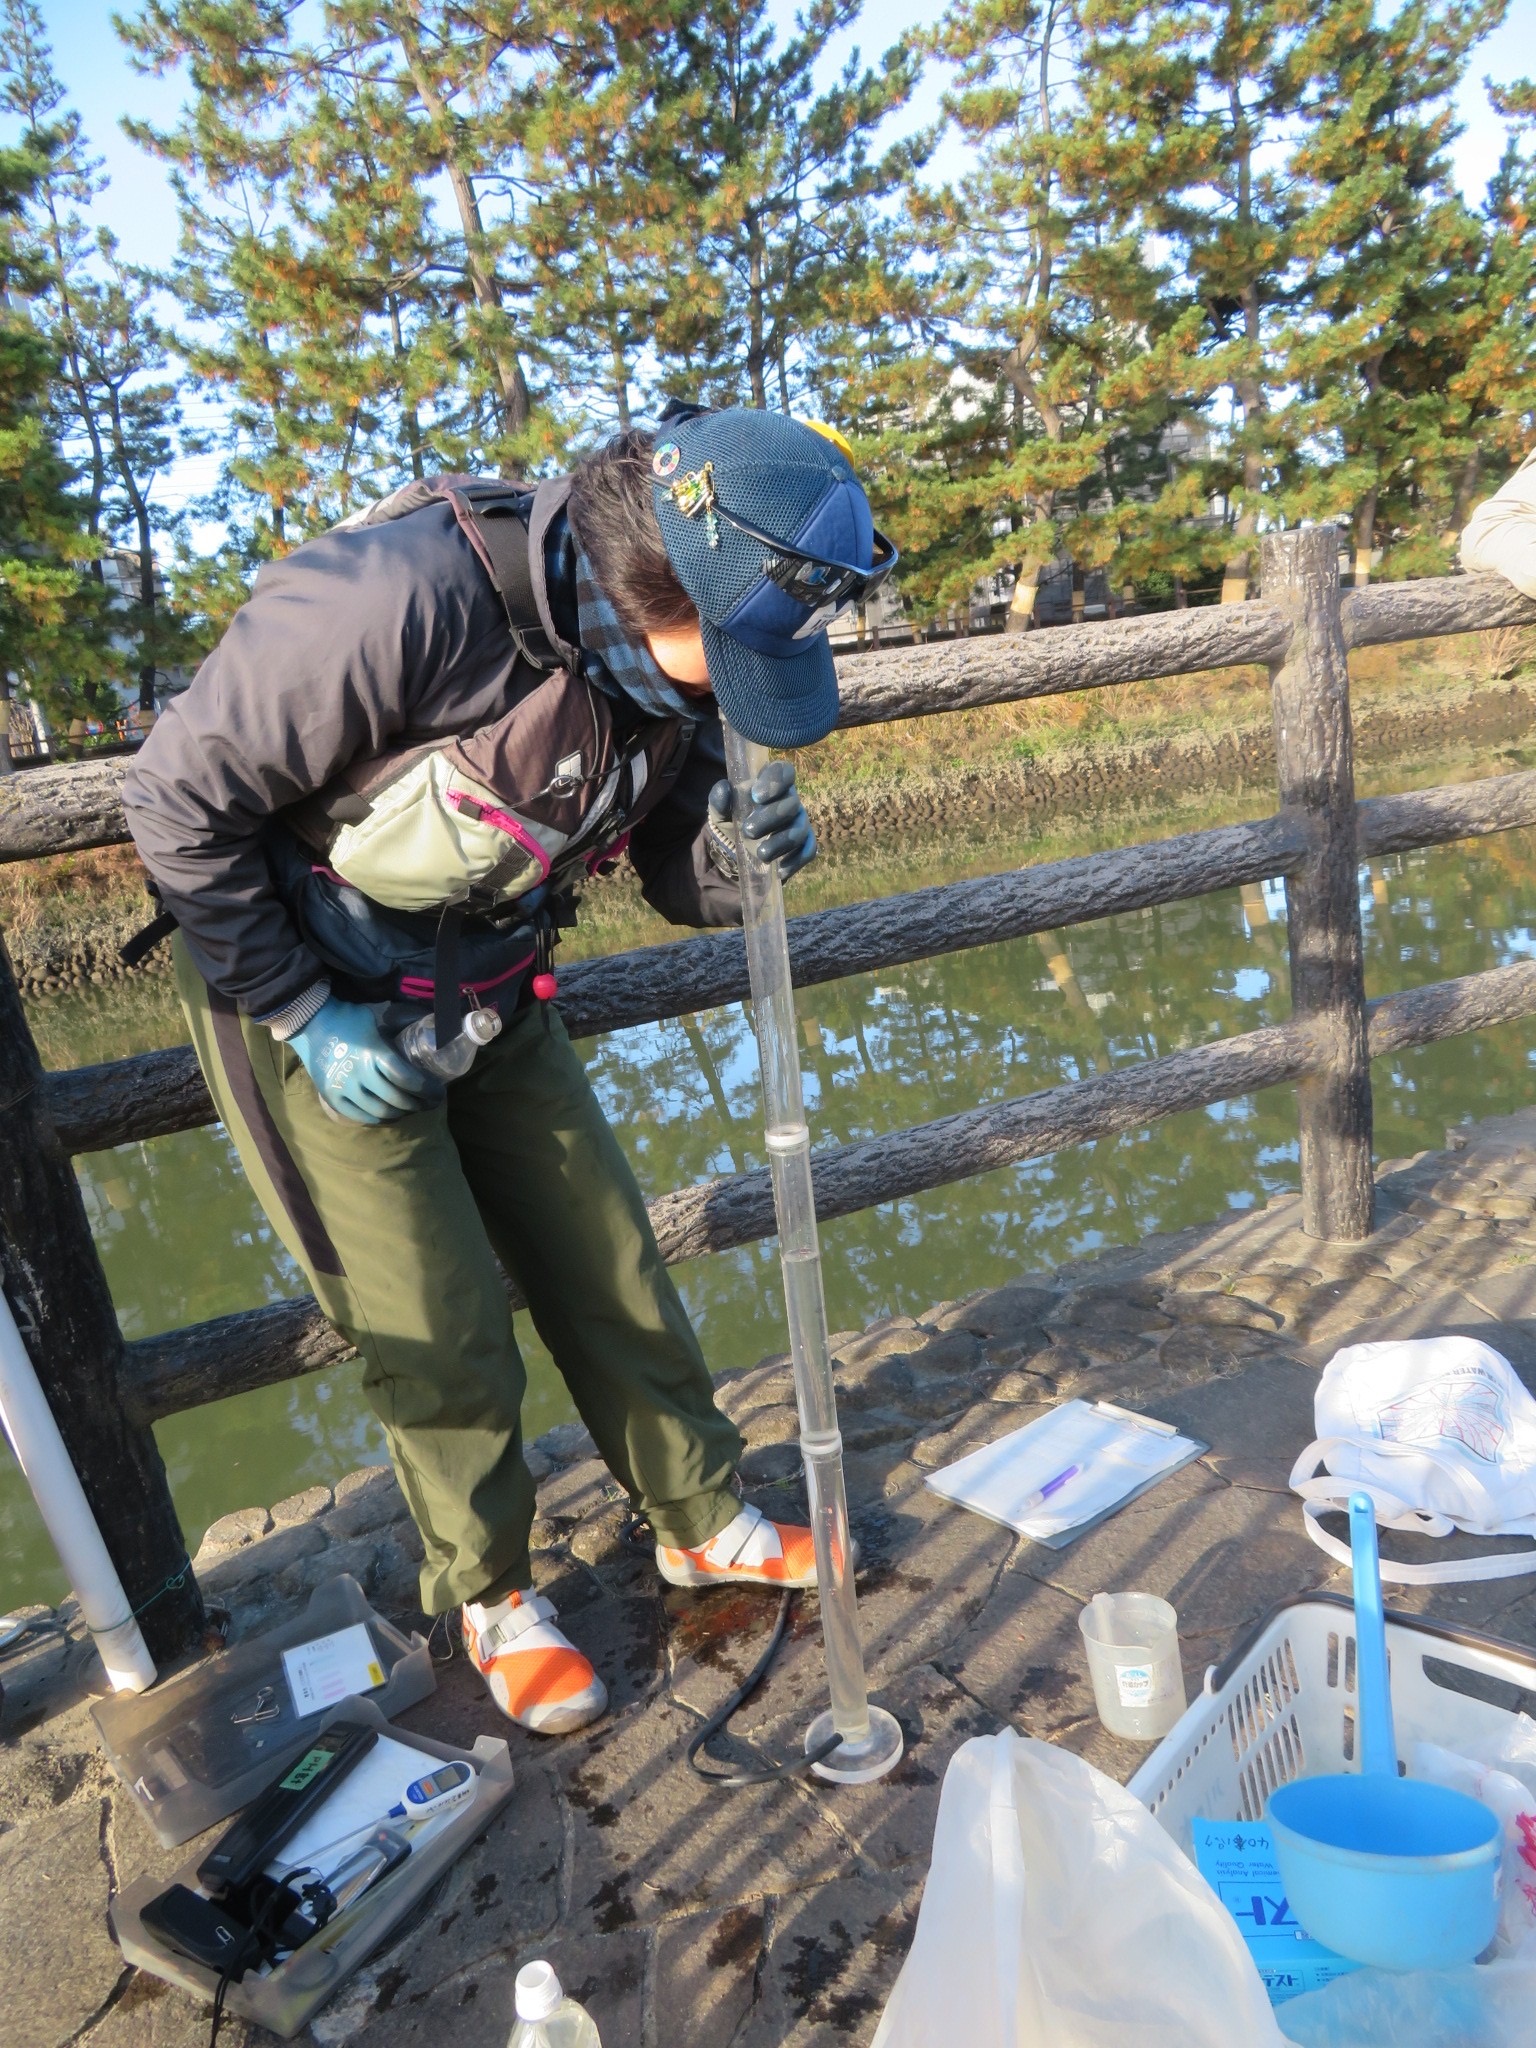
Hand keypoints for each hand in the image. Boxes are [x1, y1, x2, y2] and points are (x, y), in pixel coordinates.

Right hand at [285, 998, 438, 1124]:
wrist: (310, 1023)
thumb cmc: (349, 1018)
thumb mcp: (377, 1020)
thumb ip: (397, 1033)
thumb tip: (426, 1038)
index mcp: (373, 1053)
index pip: (407, 1079)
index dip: (427, 1090)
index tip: (439, 1093)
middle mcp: (359, 1073)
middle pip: (397, 1099)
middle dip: (418, 1104)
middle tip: (429, 1103)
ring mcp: (343, 1088)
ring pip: (380, 1112)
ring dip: (400, 1113)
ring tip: (411, 1109)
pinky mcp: (332, 1098)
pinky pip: (361, 1117)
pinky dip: (379, 1119)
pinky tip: (390, 1114)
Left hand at [709, 762, 816, 882]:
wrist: (738, 848)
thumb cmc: (733, 820)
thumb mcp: (721, 811)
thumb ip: (719, 800)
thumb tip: (723, 789)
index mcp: (771, 784)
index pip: (783, 771)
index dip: (774, 781)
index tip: (756, 796)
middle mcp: (790, 800)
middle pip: (791, 803)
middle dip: (771, 818)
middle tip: (748, 831)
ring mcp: (799, 823)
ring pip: (800, 829)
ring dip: (781, 842)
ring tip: (761, 854)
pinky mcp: (804, 844)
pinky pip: (809, 850)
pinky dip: (796, 861)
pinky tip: (780, 869)